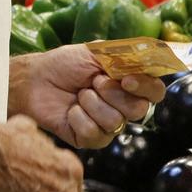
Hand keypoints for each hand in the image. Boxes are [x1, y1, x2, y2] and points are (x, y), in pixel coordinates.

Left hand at [19, 44, 163, 147]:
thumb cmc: (65, 64)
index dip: (146, 87)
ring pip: (115, 122)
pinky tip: (70, 110)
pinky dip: (78, 117)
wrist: (35, 79)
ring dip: (91, 103)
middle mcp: (122, 107)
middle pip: (138, 110)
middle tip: (92, 82)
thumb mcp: (96, 52)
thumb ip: (126, 55)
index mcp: (129, 85)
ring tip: (78, 95)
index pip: (155, 92)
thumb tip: (154, 55)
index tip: (126, 79)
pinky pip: (94, 133)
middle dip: (112, 93)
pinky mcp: (89, 139)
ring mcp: (107, 125)